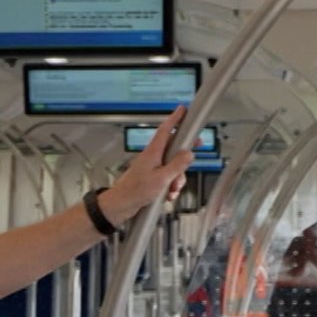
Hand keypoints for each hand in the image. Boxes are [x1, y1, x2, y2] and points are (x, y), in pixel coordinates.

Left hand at [103, 105, 196, 219]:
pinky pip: (167, 179)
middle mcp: (152, 158)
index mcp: (153, 152)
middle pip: (174, 149)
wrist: (120, 206)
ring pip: (173, 167)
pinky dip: (170, 187)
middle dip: (185, 155)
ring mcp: (151, 169)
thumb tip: (189, 154)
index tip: (183, 110)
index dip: (175, 119)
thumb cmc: (135, 191)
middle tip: (196, 150)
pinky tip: (168, 196)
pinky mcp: (151, 180)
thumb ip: (178, 165)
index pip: (166, 130)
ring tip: (173, 189)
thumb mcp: (162, 178)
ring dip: (177, 178)